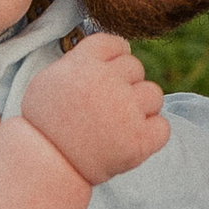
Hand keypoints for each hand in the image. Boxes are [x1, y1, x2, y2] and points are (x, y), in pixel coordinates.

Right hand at [20, 36, 167, 186]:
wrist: (46, 165)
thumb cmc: (45, 123)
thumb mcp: (50, 79)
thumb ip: (81, 61)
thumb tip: (116, 51)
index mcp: (84, 63)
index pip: (116, 43)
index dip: (114, 58)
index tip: (106, 75)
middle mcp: (107, 81)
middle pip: (135, 67)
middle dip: (125, 84)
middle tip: (106, 107)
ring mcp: (126, 110)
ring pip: (154, 95)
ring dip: (141, 107)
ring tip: (118, 124)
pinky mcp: (140, 140)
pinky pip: (162, 126)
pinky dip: (151, 134)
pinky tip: (130, 139)